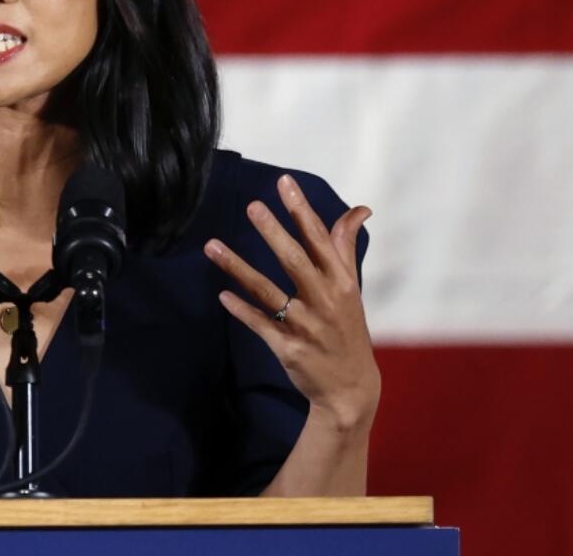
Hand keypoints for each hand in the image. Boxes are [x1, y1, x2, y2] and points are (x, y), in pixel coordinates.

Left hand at [205, 174, 379, 431]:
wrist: (351, 389)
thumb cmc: (347, 329)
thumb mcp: (352, 288)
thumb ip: (345, 247)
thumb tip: (360, 209)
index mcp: (341, 282)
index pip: (320, 239)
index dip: (302, 210)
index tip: (284, 183)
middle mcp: (325, 301)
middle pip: (295, 261)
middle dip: (273, 232)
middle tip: (251, 206)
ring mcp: (305, 325)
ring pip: (267, 291)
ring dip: (238, 267)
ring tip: (212, 245)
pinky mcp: (288, 348)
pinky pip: (260, 324)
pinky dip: (241, 309)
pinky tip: (222, 294)